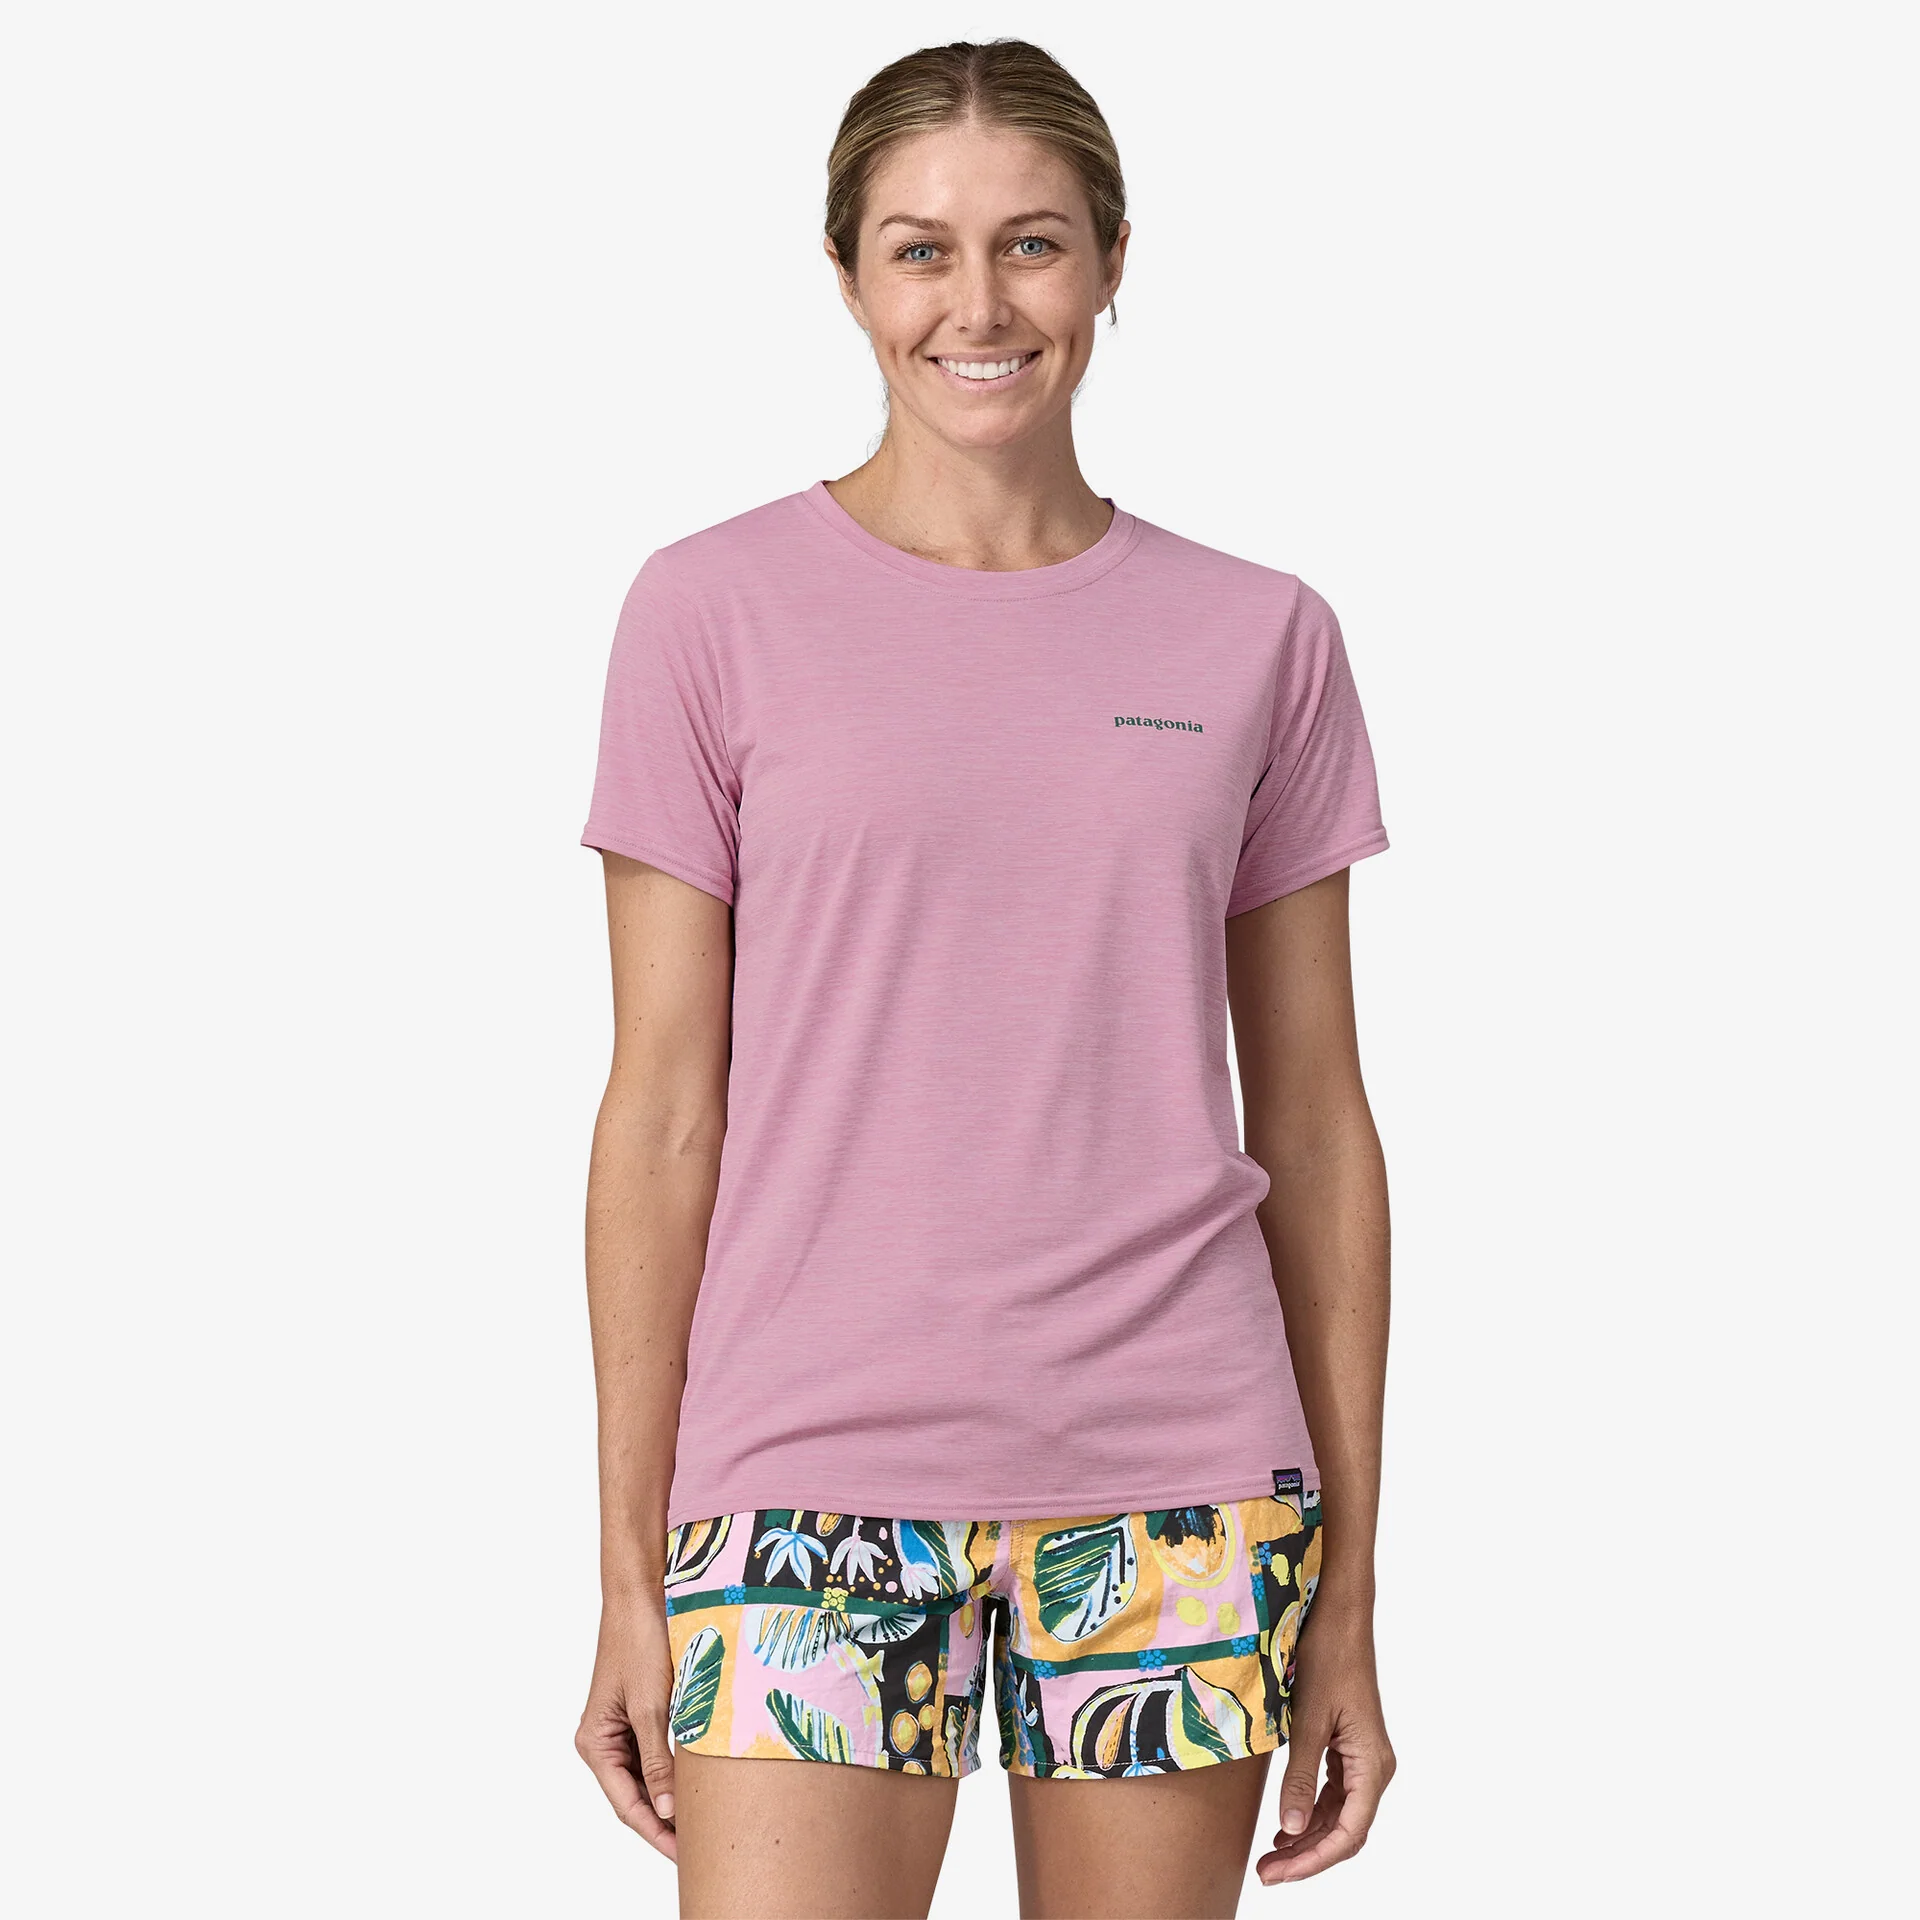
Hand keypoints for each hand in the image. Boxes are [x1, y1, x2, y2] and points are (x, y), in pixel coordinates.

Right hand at [576, 1598, 678, 1860]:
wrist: (641, 1592)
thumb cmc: (640, 1640)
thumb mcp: (652, 1706)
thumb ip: (658, 1761)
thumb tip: (666, 1812)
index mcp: (595, 1743)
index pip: (627, 1805)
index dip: (656, 1833)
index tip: (684, 1856)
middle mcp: (603, 1740)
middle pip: (635, 1795)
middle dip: (665, 1822)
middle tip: (700, 1848)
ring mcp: (621, 1727)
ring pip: (647, 1777)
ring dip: (670, 1798)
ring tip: (703, 1823)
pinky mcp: (639, 1712)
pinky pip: (655, 1753)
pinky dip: (674, 1770)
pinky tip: (697, 1784)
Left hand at [1257, 1601, 1394, 1883]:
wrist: (1339, 1616)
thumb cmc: (1326, 1658)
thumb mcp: (1307, 1720)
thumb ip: (1299, 1777)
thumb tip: (1289, 1829)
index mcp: (1372, 1765)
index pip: (1348, 1833)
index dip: (1312, 1859)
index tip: (1278, 1874)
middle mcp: (1374, 1768)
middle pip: (1345, 1831)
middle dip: (1306, 1856)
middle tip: (1265, 1874)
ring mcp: (1363, 1759)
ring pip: (1339, 1817)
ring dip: (1307, 1838)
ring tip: (1269, 1857)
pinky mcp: (1349, 1748)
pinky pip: (1334, 1795)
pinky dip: (1310, 1813)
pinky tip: (1285, 1825)